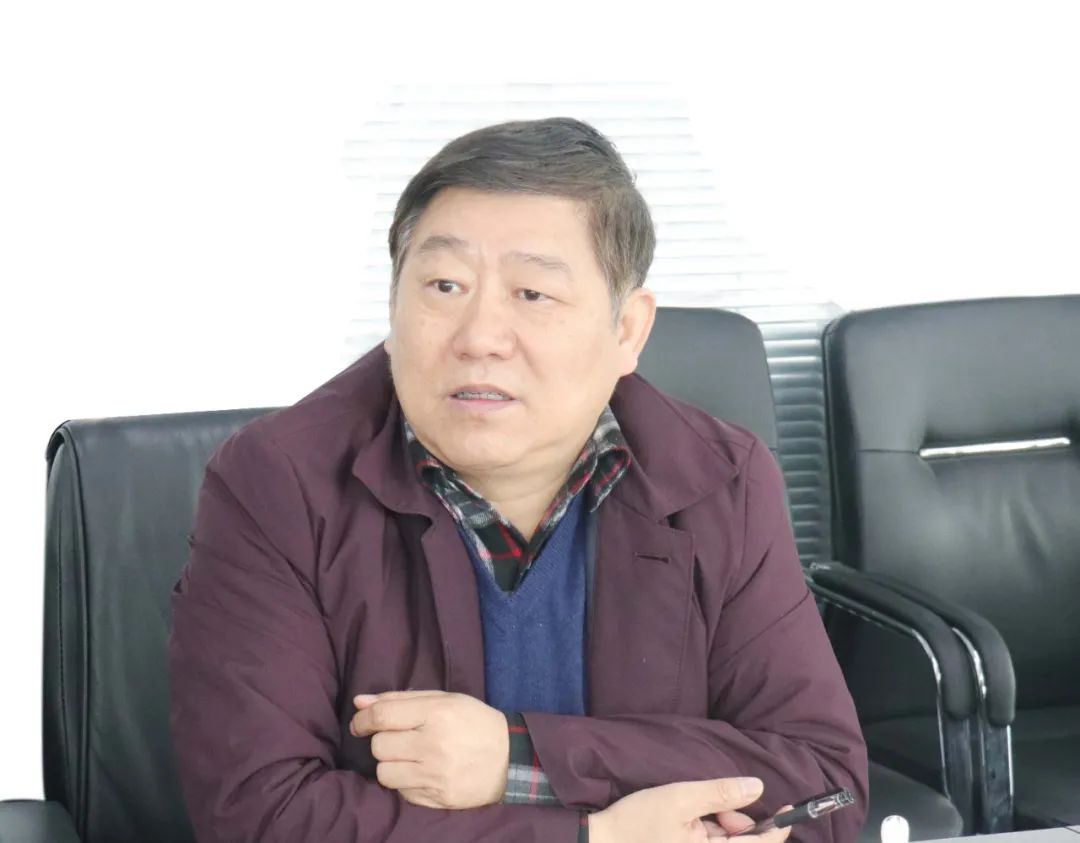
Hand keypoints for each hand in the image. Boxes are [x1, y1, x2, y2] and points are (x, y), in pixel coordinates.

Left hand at [349, 690, 508, 808]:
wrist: (510, 758)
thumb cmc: (474, 722)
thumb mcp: (444, 700)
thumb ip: (400, 699)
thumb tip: (359, 702)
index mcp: (436, 713)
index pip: (382, 716)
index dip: (363, 719)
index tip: (360, 723)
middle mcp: (434, 744)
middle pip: (379, 746)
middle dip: (383, 741)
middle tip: (400, 739)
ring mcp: (436, 775)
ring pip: (385, 773)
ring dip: (391, 764)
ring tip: (410, 758)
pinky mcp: (438, 798)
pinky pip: (402, 793)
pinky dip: (406, 783)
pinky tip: (423, 773)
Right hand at [588, 777, 792, 842]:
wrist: (603, 842)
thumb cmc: (638, 822)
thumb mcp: (680, 798)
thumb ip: (721, 793)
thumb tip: (757, 786)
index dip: (778, 829)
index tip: (787, 808)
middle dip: (738, 822)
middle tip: (712, 805)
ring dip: (722, 826)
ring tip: (694, 813)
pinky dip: (710, 833)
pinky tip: (689, 824)